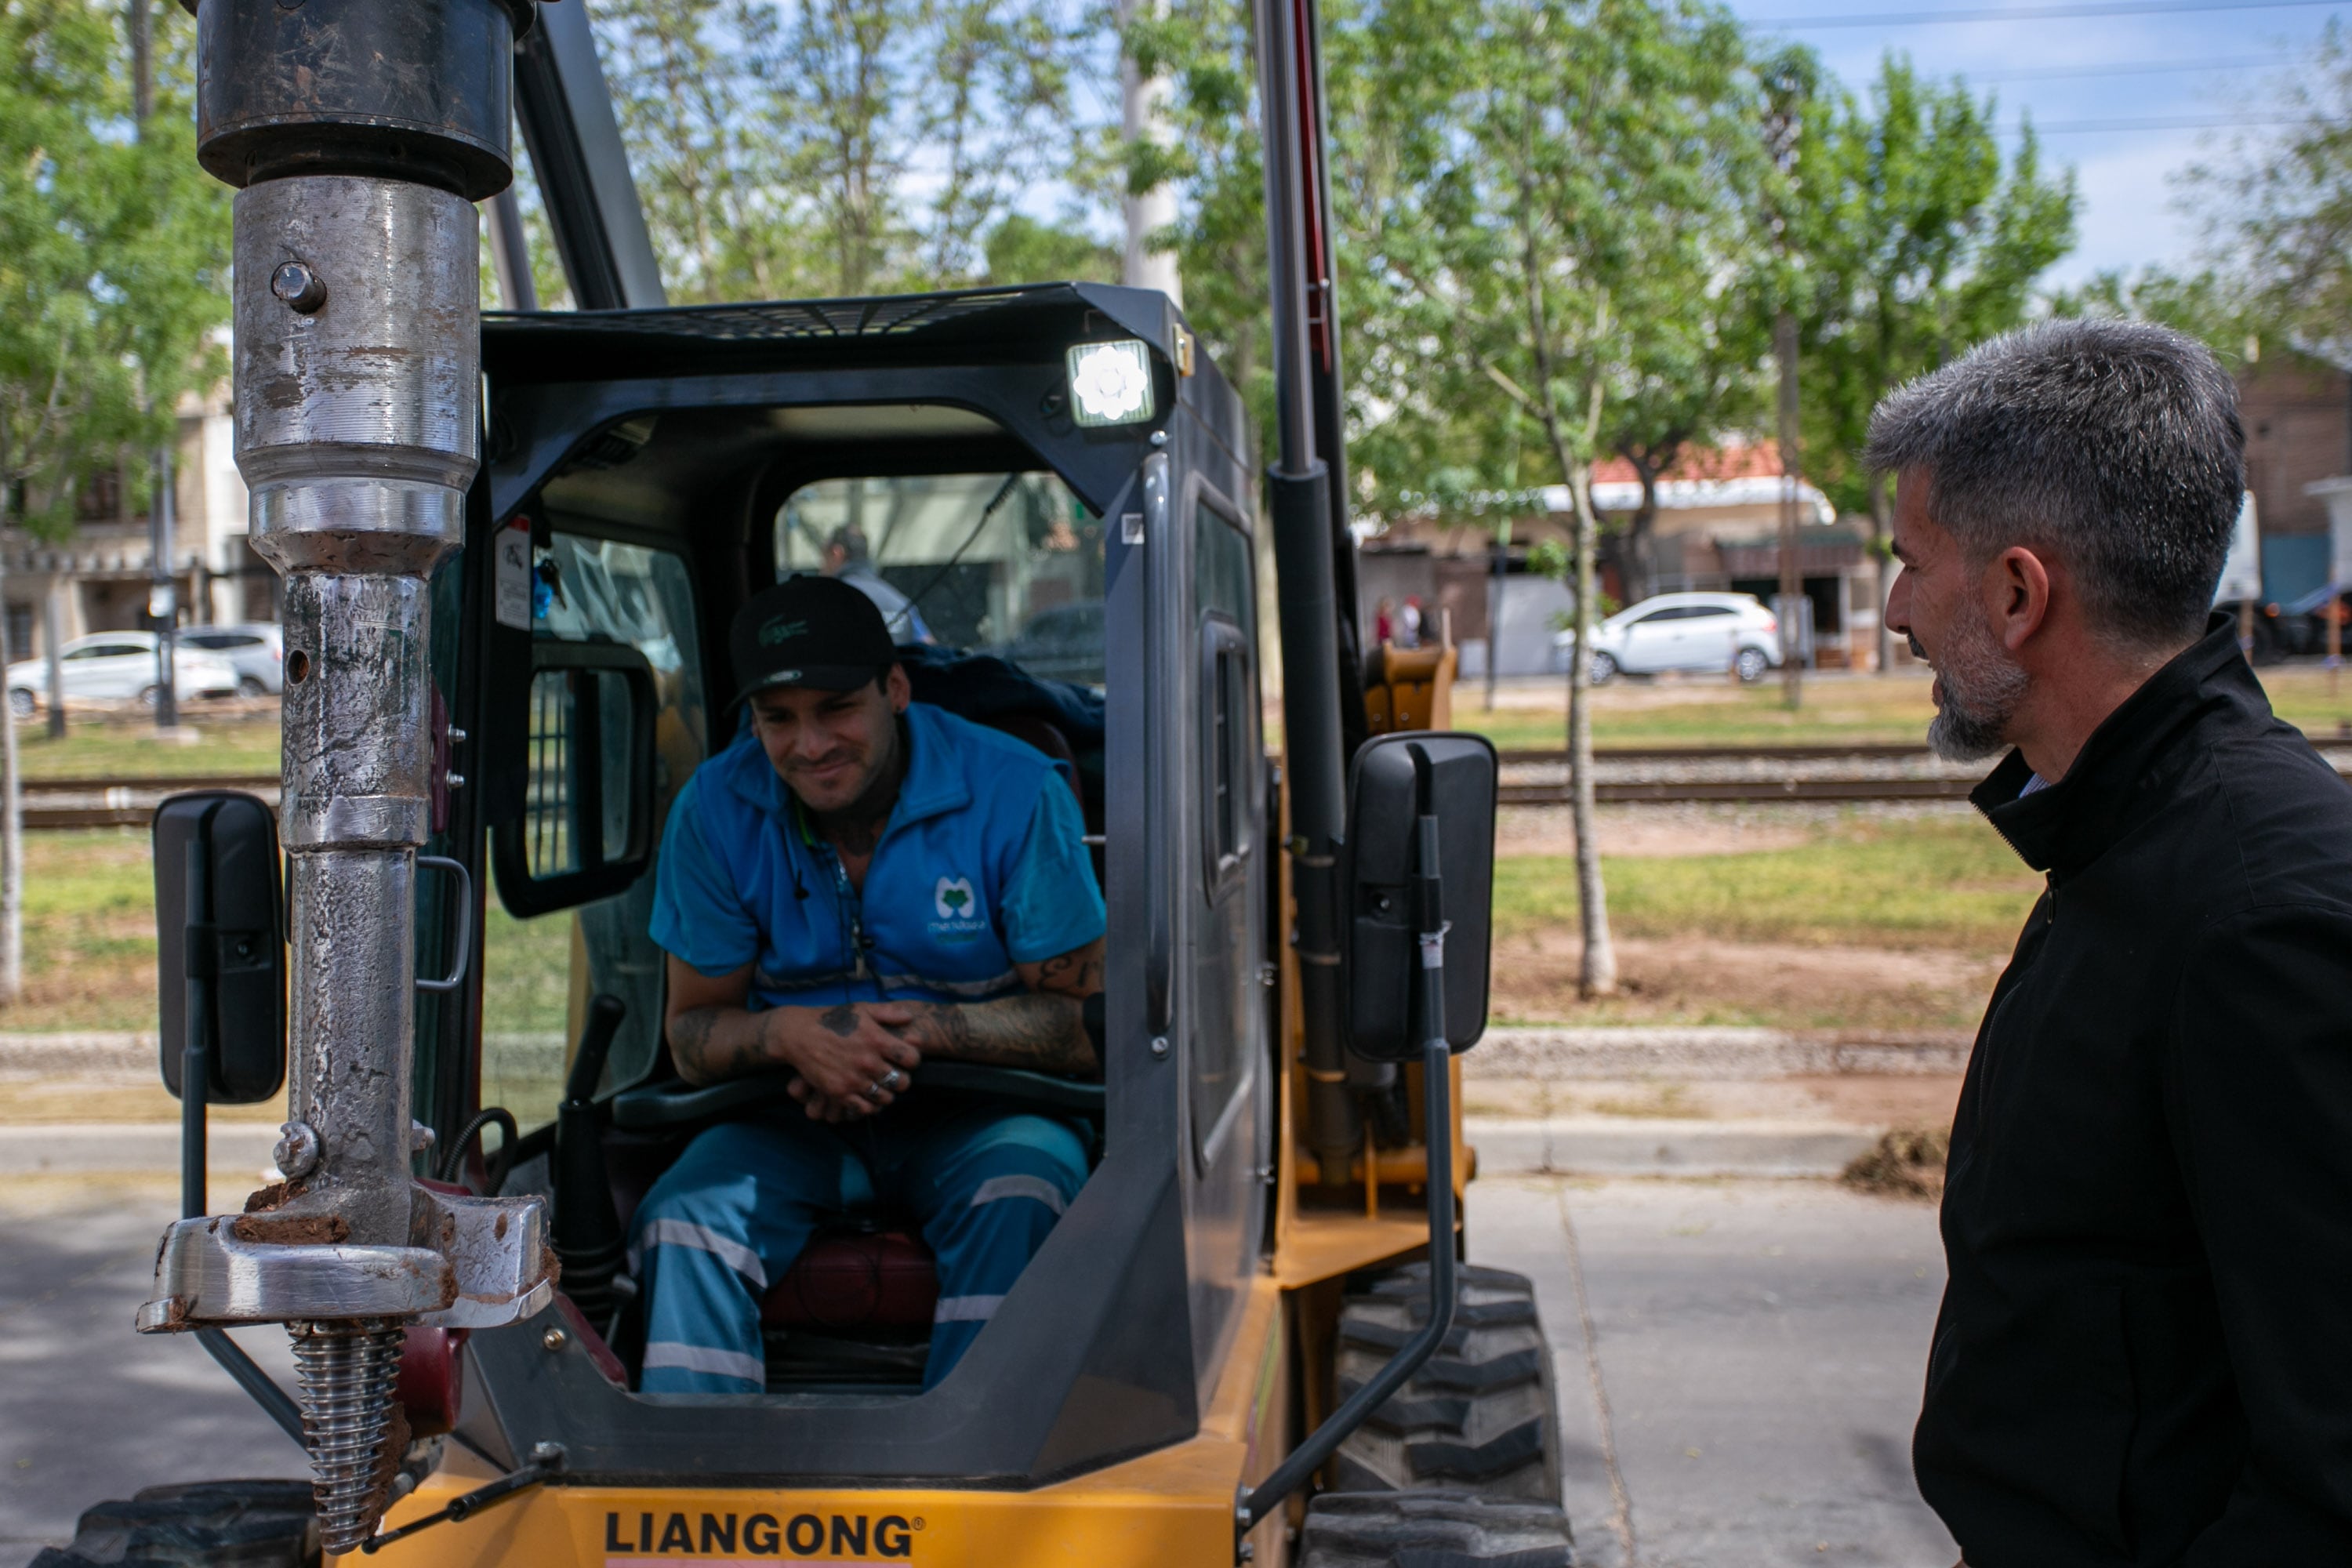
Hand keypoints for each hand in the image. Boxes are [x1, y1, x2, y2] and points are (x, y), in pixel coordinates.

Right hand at [777, 1002, 920, 1117]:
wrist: (799, 1034)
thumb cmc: (833, 1019)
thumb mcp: (862, 1009)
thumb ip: (888, 1012)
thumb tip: (910, 1017)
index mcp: (877, 1040)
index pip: (911, 1059)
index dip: (911, 1060)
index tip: (904, 1059)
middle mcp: (868, 1062)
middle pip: (902, 1082)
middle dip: (901, 1080)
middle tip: (894, 1076)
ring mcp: (854, 1079)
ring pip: (885, 1098)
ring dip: (886, 1094)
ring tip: (880, 1087)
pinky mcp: (839, 1092)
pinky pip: (864, 1108)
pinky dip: (868, 1105)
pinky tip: (865, 1096)